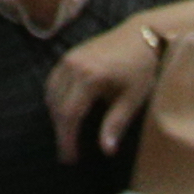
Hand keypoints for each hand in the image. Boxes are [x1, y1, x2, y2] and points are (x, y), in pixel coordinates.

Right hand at [45, 22, 162, 161]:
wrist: (142, 34)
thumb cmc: (142, 67)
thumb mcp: (133, 98)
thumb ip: (116, 124)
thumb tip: (106, 151)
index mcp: (89, 77)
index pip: (69, 115)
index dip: (67, 140)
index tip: (70, 158)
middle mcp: (73, 66)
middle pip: (57, 107)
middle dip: (61, 133)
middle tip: (68, 154)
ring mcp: (68, 58)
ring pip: (51, 94)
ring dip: (56, 117)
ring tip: (67, 136)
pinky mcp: (69, 55)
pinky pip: (53, 82)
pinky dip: (55, 100)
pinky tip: (65, 112)